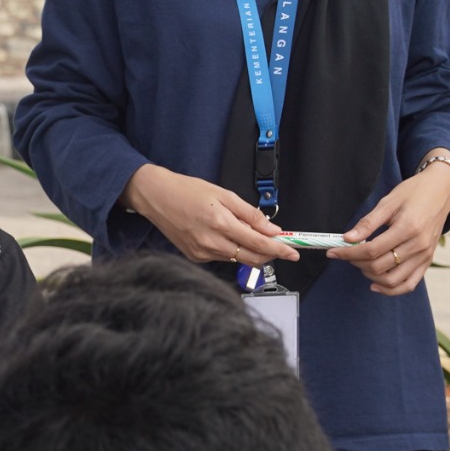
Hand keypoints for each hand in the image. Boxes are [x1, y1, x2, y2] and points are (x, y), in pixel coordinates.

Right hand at [122, 165, 295, 266]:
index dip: (280, 249)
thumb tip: (272, 230)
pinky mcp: (195, 257)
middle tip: (280, 246)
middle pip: (252, 258)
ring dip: (252, 252)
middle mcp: (211, 242)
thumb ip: (251, 214)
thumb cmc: (187, 191)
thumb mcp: (224, 195)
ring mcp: (202, 252)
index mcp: (220, 223)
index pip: (259, 244)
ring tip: (254, 236)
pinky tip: (230, 238)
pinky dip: (233, 251)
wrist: (156, 197)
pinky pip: (223, 258)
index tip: (293, 251)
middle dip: (269, 254)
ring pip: (238, 259)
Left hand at [326, 155, 449, 296]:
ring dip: (370, 276)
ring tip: (360, 264)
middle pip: (379, 266)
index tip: (333, 252)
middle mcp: (418, 245)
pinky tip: (376, 284)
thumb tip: (347, 239)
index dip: (348, 253)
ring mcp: (424, 256)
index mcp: (407, 228)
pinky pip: (408, 284)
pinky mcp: (427, 261)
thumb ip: (367, 223)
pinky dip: (391, 289)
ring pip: (392, 280)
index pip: (371, 250)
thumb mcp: (388, 202)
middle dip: (356, 263)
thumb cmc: (413, 193)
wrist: (441, 191)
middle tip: (346, 254)